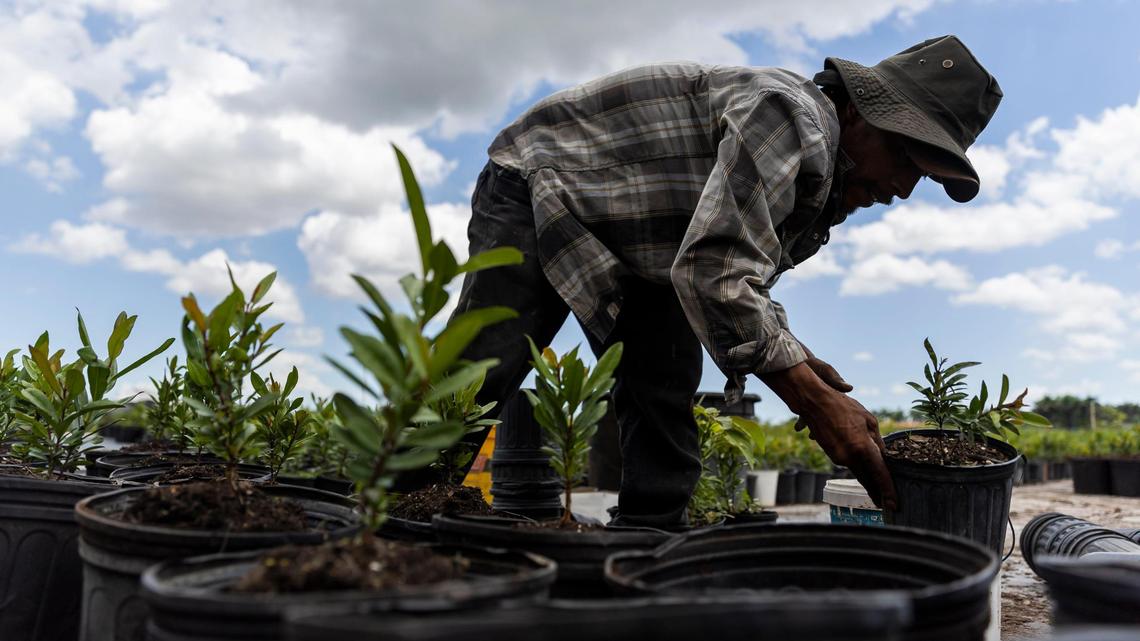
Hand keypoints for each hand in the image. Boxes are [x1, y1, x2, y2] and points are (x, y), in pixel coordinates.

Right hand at [761, 363, 895, 510]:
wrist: (814, 403)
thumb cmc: (843, 406)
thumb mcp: (868, 419)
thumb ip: (878, 441)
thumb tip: (883, 457)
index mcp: (862, 447)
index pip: (879, 474)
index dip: (888, 491)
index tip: (893, 506)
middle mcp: (850, 457)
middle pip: (867, 480)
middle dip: (877, 492)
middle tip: (887, 504)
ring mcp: (839, 458)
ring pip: (858, 471)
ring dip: (867, 477)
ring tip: (878, 485)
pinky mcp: (832, 455)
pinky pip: (849, 464)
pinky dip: (857, 466)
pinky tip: (862, 462)